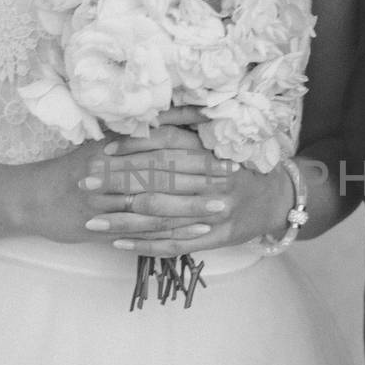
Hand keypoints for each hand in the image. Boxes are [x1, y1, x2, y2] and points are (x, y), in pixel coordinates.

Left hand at [76, 108, 292, 254]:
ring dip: (123, 220)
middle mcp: (213, 180)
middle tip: (85, 184)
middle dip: (117, 183)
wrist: (279, 198)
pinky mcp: (216, 237)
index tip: (102, 152)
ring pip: (161, 216)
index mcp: (212, 152)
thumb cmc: (241, 166)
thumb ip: (187, 131)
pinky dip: (145, 245)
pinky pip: (175, 243)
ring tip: (91, 221)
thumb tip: (143, 119)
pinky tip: (119, 244)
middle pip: (157, 181)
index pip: (166, 146)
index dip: (133, 148)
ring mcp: (215, 212)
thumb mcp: (220, 141)